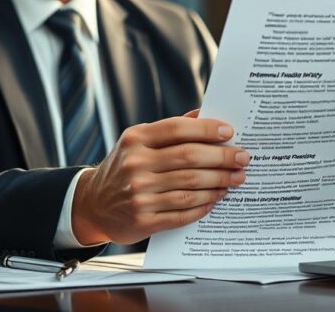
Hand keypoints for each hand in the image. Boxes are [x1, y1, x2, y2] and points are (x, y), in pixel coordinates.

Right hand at [71, 110, 248, 244]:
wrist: (92, 204)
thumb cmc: (124, 167)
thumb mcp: (138, 141)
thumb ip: (171, 129)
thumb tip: (206, 114)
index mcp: (135, 139)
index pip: (178, 129)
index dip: (207, 130)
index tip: (230, 133)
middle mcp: (135, 165)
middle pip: (189, 158)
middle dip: (222, 158)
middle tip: (242, 158)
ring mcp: (139, 194)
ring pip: (190, 187)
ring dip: (219, 183)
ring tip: (235, 179)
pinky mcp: (144, 219)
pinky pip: (183, 212)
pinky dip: (203, 206)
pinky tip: (216, 199)